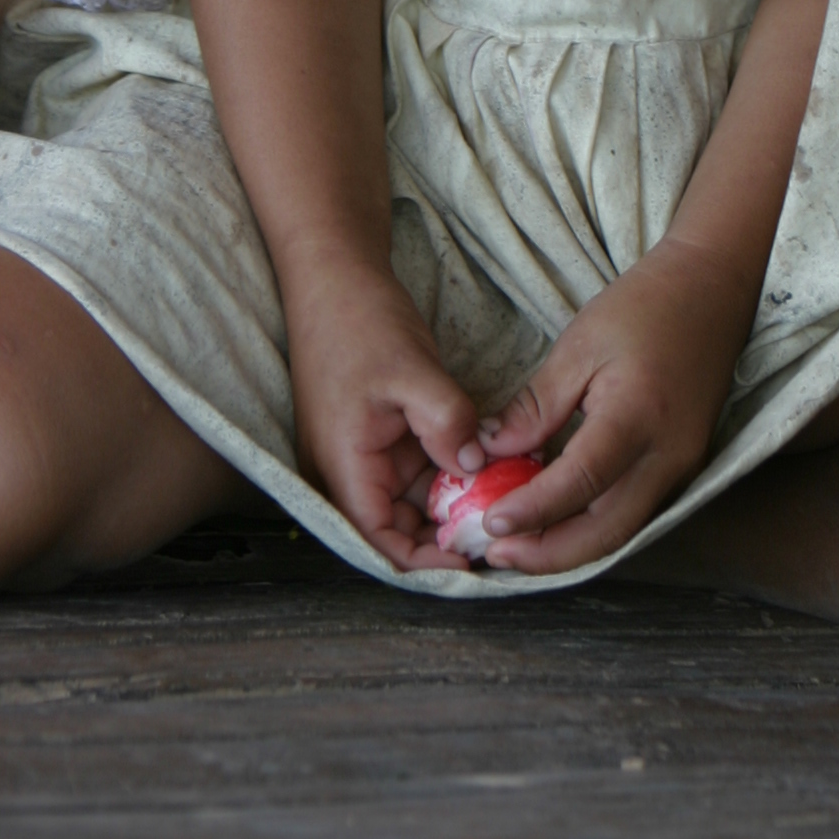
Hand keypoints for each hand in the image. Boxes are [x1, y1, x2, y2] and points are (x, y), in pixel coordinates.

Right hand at [283, 261, 482, 571]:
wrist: (334, 276)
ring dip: (452, 501)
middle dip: (447, 533)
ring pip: (412, 499)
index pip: (381, 542)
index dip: (425, 561)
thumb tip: (477, 467)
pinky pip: (416, 468)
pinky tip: (486, 461)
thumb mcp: (411, 370)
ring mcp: (364, 452)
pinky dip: (448, 470)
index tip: (474, 558)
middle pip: (398, 528)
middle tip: (503, 526)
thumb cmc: (360, 321)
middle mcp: (349, 469)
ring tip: (504, 494)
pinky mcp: (379, 434)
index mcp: (344, 465)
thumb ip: (446, 422)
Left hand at [466, 236, 757, 575]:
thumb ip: (537, 406)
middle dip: (548, 553)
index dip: (532, 510)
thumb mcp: (580, 345)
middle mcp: (669, 455)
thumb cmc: (645, 306)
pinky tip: (557, 519)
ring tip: (518, 545)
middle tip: (496, 552)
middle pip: (607, 532)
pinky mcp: (683, 466)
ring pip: (623, 531)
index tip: (489, 522)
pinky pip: (636, 512)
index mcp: (638, 416)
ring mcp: (683, 466)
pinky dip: (593, 526)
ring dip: (569, 547)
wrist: (713, 288)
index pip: (580, 483)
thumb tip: (492, 451)